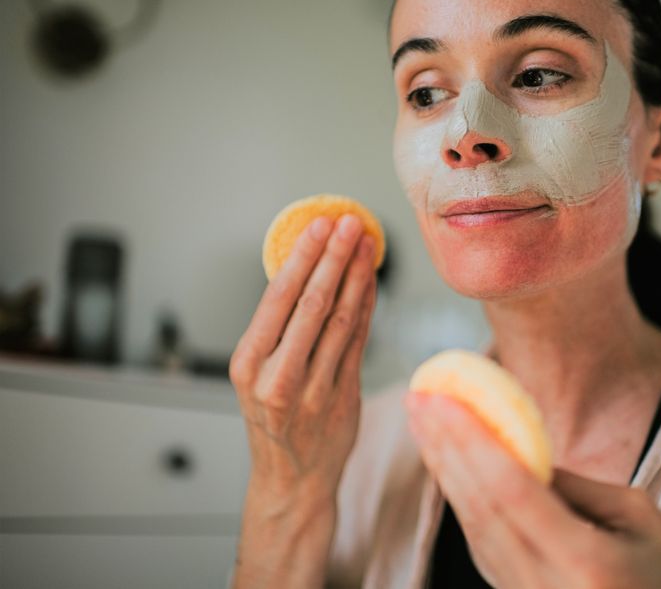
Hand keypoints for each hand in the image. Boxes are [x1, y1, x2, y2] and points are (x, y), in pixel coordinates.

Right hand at [230, 214, 376, 511]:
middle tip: (349, 221)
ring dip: (358, 276)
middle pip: (313, 303)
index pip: (278, 298)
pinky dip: (368, 306)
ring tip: (367, 243)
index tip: (319, 224)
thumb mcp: (257, 376)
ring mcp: (313, 390)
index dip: (304, 257)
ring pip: (342, 320)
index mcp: (248, 364)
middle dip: (334, 257)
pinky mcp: (344, 398)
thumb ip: (279, 330)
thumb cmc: (273, 421)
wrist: (293, 480)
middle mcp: (277, 377)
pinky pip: (359, 341)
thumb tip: (305, 268)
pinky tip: (372, 281)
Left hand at [406, 393, 660, 588]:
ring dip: (446, 473)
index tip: (441, 397)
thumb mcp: (641, 519)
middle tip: (418, 399)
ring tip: (425, 424)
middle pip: (481, 509)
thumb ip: (576, 487)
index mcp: (584, 563)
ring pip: (475, 530)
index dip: (471, 439)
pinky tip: (449, 468)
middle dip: (445, 448)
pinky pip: (484, 551)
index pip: (510, 490)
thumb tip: (519, 451)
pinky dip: (464, 505)